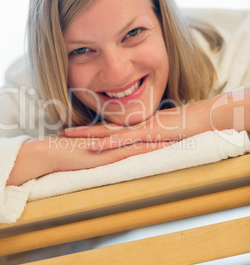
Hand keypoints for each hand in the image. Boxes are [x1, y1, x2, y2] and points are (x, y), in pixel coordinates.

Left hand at [63, 106, 187, 151]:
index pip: (111, 129)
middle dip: (82, 131)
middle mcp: (135, 127)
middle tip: (62, 132)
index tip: (78, 133)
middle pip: (104, 128)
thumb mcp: (165, 133)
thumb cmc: (187, 125)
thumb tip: (143, 144)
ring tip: (66, 136)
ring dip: (87, 134)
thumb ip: (151, 138)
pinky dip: (107, 143)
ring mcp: (139, 130)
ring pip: (108, 132)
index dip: (94, 131)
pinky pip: (123, 140)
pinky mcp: (147, 134)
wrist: (202, 117)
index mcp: (137, 127)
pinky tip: (92, 147)